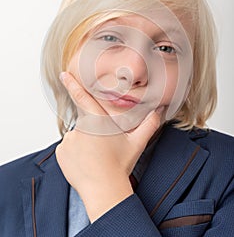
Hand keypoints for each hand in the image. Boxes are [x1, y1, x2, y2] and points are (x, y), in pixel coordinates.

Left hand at [56, 72, 163, 220]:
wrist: (104, 190)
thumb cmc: (120, 165)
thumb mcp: (137, 143)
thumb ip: (149, 124)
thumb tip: (160, 110)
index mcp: (97, 121)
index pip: (82, 97)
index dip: (72, 84)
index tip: (64, 74)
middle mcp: (80, 128)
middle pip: (86, 123)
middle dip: (93, 132)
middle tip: (103, 149)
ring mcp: (69, 141)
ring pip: (77, 136)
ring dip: (84, 143)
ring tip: (95, 157)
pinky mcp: (61, 153)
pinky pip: (68, 147)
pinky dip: (75, 152)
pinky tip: (86, 162)